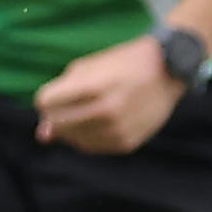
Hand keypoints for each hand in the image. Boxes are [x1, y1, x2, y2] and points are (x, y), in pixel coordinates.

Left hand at [33, 36, 186, 153]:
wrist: (168, 71)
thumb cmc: (122, 64)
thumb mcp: (88, 67)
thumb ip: (59, 96)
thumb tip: (43, 136)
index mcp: (94, 86)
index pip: (45, 102)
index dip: (47, 97)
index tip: (57, 92)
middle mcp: (106, 111)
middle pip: (56, 123)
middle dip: (55, 114)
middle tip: (68, 104)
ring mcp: (117, 130)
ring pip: (72, 139)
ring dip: (70, 127)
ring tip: (85, 111)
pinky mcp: (126, 143)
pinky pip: (91, 147)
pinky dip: (87, 136)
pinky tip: (97, 121)